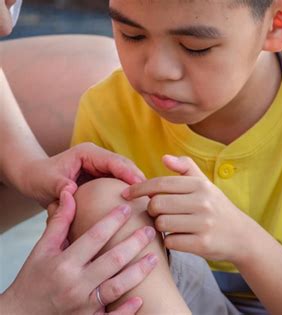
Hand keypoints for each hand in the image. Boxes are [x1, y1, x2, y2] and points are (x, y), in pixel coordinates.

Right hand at [0, 191, 157, 314]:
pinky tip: (140, 299)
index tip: (128, 208)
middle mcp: (75, 284)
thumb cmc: (33, 279)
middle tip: (150, 230)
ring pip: (117, 287)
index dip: (113, 221)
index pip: (95, 237)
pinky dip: (126, 309)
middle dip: (135, 243)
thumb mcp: (42, 249)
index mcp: (64, 263)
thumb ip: (59, 222)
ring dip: (139, 272)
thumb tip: (69, 193)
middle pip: (113, 260)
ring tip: (154, 258)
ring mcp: (83, 305)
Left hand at [20, 142, 145, 206]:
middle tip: (153, 195)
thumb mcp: (46, 182)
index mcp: (88, 153)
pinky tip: (138, 205)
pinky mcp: (102, 177)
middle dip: (140, 179)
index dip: (129, 173)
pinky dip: (130, 191)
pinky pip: (120, 182)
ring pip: (126, 174)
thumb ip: (59, 186)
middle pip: (126, 166)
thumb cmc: (38, 177)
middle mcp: (98, 157)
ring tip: (151, 200)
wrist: (32, 177)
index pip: (115, 161)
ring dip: (138, 185)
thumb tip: (71, 192)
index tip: (141, 186)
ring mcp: (101, 167)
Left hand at [122, 155, 253, 262]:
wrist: (241, 236)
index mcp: (200, 185)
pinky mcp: (202, 244)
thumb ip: (186, 168)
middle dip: (152, 210)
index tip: (125, 193)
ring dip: (160, 226)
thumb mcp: (206, 185)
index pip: (160, 184)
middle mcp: (203, 202)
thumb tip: (164, 158)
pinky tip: (179, 238)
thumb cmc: (217, 208)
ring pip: (161, 224)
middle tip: (159, 214)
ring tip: (170, 225)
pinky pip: (171, 242)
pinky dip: (170, 241)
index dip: (139, 188)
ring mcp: (203, 224)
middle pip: (156, 205)